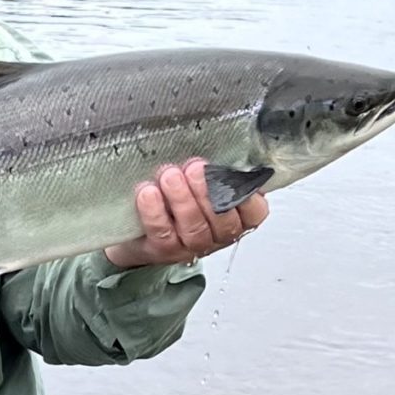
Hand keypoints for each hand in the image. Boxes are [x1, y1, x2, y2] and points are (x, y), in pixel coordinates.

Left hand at [103, 158, 269, 270]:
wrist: (140, 225)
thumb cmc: (179, 194)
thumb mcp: (203, 178)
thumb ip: (216, 168)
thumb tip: (222, 144)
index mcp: (237, 216)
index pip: (254, 211)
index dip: (246, 196)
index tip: (231, 175)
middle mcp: (218, 235)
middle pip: (222, 220)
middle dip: (207, 192)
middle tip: (194, 169)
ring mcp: (192, 245)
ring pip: (194, 227)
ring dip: (182, 199)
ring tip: (170, 176)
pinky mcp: (164, 250)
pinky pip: (163, 233)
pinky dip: (155, 212)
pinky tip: (148, 193)